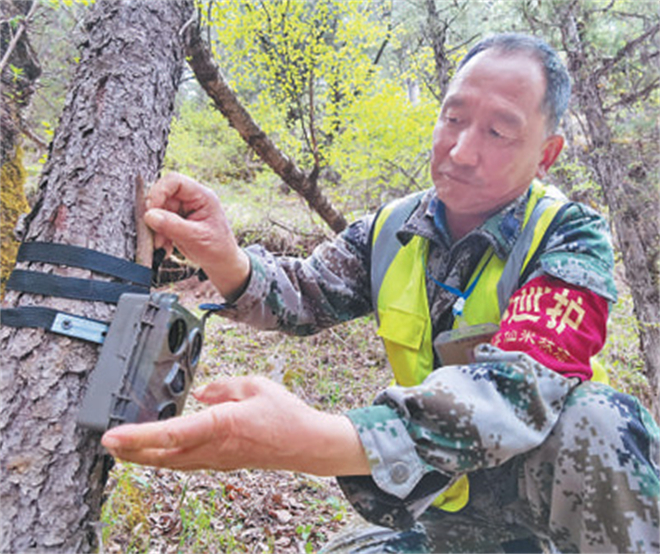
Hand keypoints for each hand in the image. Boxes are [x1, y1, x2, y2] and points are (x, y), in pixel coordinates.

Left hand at [101, 376, 369, 475]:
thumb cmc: (285, 414)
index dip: (138, 436)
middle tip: (106, 443)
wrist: (306, 444)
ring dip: (144, 457)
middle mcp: (215, 448)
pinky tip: (158, 453)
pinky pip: (186, 464)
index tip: (112, 435)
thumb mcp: (256, 385)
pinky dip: (165, 458)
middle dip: (130, 451)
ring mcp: (218, 460)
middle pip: (162, 455)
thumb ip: (223, 387)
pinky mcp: (222, 464)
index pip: (171, 433)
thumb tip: (200, 394)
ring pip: (171, 463)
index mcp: (221, 424)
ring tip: (123, 449)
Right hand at [145, 172, 249, 298]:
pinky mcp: (176, 221)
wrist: (222, 263)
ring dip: (155, 228)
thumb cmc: (217, 249)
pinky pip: (158, 222)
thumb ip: (173, 225)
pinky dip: (158, 235)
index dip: (158, 191)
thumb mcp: (196, 238)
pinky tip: (166, 248)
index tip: (150, 211)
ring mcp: (183, 210)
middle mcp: (191, 199)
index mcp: (202, 196)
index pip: (175, 181)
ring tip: (161, 245)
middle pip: (162, 195)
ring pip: (157, 211)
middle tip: (153, 233)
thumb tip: (149, 215)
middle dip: (155, 215)